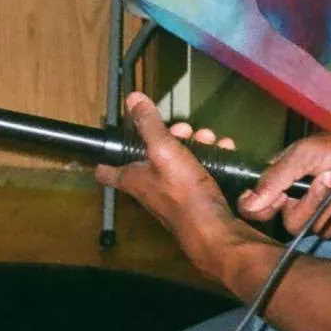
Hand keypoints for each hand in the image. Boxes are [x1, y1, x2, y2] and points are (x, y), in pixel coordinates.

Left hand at [97, 92, 261, 282]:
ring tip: (208, 137)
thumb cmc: (183, 193)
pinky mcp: (194, 198)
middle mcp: (148, 187)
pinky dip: (208, 158)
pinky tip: (224, 149)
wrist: (214, 231)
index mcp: (132, 178)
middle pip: (149, 156)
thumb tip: (132, 99)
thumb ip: (149, 125)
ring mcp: (172, 194)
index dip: (106, 154)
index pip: (106, 169)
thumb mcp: (164, 151)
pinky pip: (197, 172)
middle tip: (184, 128)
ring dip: (192, 144)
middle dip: (168, 136)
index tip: (113, 137)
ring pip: (176, 161)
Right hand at [239, 123, 330, 236]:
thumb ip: (276, 178)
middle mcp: (300, 200)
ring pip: (319, 228)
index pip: (256, 207)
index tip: (279, 201)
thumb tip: (248, 204)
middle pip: (290, 223)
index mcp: (284, 181)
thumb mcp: (307, 154)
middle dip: (314, 200)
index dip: (261, 209)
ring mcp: (325, 214)